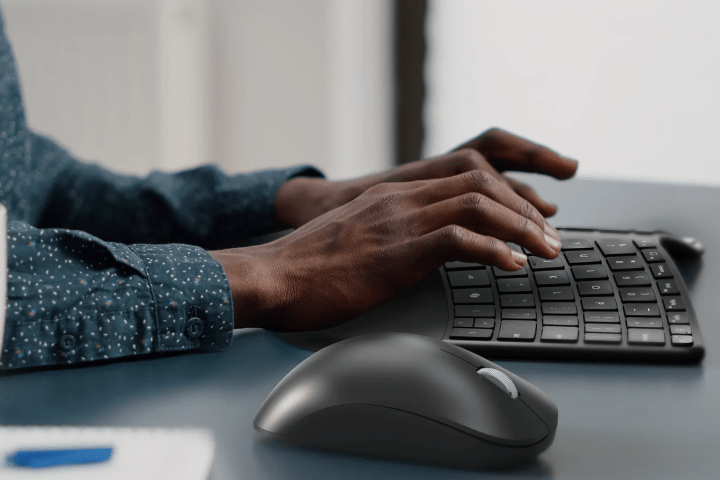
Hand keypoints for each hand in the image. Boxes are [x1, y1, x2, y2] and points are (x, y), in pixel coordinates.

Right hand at [211, 169, 562, 331]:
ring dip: (522, 227)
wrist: (272, 278)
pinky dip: (495, 250)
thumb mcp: (353, 240)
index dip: (506, 195)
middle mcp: (401, 199)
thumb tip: (412, 255)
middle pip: (483, 184)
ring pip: (480, 205)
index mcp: (393, 195)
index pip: (466, 177)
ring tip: (546, 250)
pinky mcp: (398, 252)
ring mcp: (400, 222)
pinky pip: (460, 240)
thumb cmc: (308, 268)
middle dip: (526, 209)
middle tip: (550, 237)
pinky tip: (512, 265)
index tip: (528, 220)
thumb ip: (386, 235)